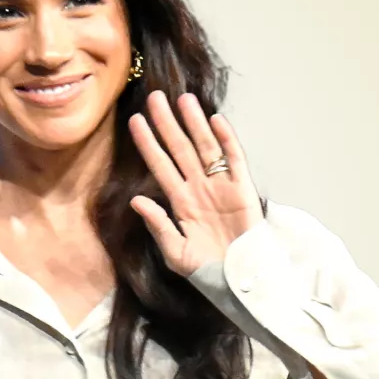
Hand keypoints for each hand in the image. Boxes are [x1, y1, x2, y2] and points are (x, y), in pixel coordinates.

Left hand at [128, 90, 263, 276]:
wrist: (240, 281)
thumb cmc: (208, 271)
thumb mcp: (175, 253)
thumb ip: (158, 225)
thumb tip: (137, 199)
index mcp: (180, 202)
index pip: (160, 166)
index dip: (148, 144)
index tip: (135, 121)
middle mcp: (198, 188)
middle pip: (180, 148)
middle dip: (167, 123)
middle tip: (155, 97)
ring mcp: (221, 186)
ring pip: (205, 147)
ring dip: (194, 123)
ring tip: (183, 99)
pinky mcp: (243, 189)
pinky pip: (234, 159)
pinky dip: (226, 140)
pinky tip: (215, 120)